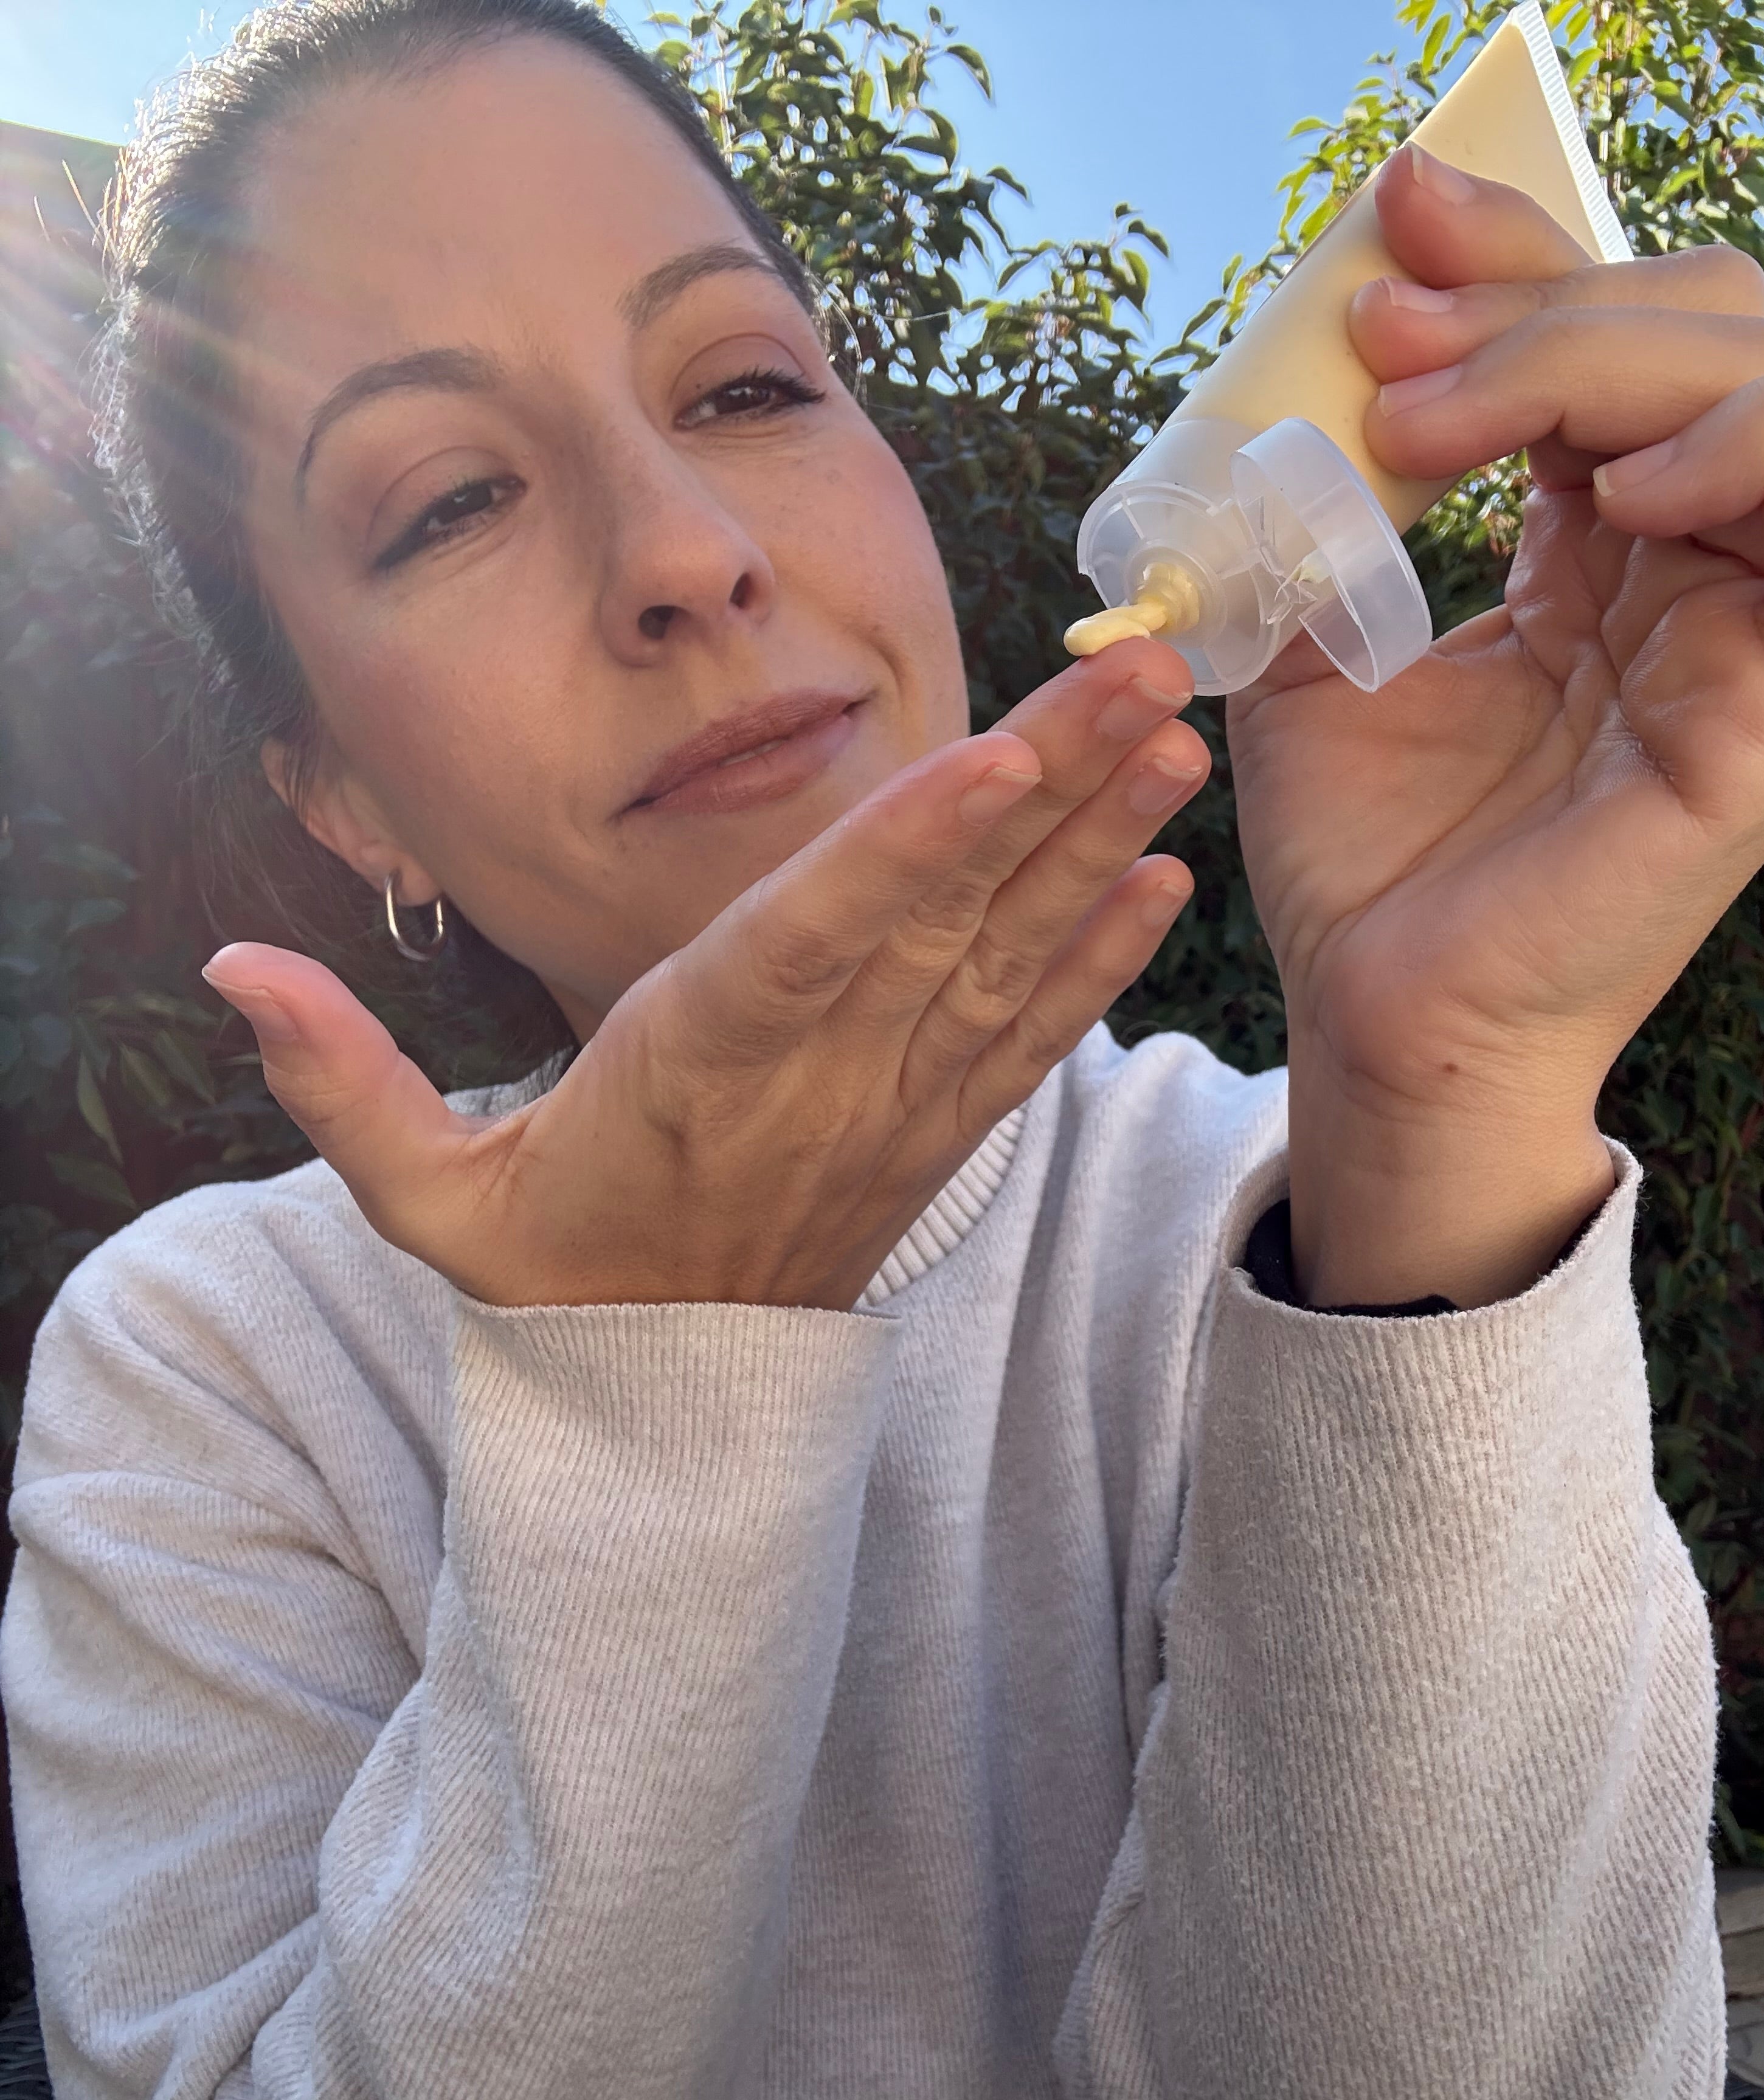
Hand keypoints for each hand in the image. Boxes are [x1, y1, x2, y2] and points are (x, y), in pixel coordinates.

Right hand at [201, 646, 1206, 1310]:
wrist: (670, 1400)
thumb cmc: (552, 1267)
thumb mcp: (425, 1202)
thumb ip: (341, 1083)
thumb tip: (226, 965)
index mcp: (701, 1064)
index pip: (816, 941)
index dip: (910, 849)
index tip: (1000, 763)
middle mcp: (823, 1077)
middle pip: (947, 919)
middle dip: (1051, 792)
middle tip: (1151, 675)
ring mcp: (895, 1109)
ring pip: (1008, 961)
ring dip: (1099, 846)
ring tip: (1177, 737)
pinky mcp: (936, 1136)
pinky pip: (1029, 1040)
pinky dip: (1097, 961)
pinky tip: (1159, 880)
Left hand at [1222, 140, 1763, 1306]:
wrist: (1381, 1014)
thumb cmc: (1362, 857)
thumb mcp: (1310, 650)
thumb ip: (1322, 512)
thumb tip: (1302, 372)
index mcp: (1594, 540)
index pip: (1603, 332)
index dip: (1515, 249)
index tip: (1393, 218)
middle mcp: (1692, 562)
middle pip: (1694, 324)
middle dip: (1536, 296)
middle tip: (1388, 342)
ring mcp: (1755, 623)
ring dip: (1601, 359)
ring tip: (1441, 427)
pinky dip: (1751, 450)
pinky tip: (1620, 488)